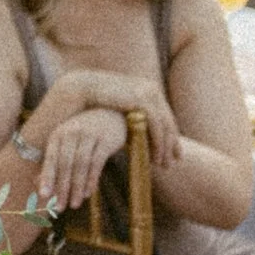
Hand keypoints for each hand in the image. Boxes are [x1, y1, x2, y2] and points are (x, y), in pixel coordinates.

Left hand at [38, 108, 128, 211]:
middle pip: (65, 164)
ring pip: (81, 165)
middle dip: (62, 187)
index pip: (51, 158)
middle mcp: (71, 132)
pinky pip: (97, 163)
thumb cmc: (85, 132)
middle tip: (59, 207)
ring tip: (74, 205)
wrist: (110, 113)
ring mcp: (89, 135)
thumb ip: (54, 162)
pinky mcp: (105, 140)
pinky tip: (89, 193)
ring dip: (77, 187)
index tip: (43, 195)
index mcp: (58, 133)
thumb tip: (38, 185)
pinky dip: (92, 179)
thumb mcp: (68, 143)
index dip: (47, 177)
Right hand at [62, 71, 180, 168]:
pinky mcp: (140, 99)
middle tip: (171, 163)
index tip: (174, 155)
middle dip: (171, 145)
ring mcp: (147, 92)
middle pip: (168, 122)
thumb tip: (138, 134)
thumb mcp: (120, 111)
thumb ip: (132, 118)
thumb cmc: (96, 102)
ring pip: (164, 125)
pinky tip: (154, 157)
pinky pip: (156, 125)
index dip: (171, 137)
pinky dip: (157, 143)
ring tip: (161, 165)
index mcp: (148, 89)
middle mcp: (151, 89)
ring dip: (165, 148)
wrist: (80, 89)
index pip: (165, 117)